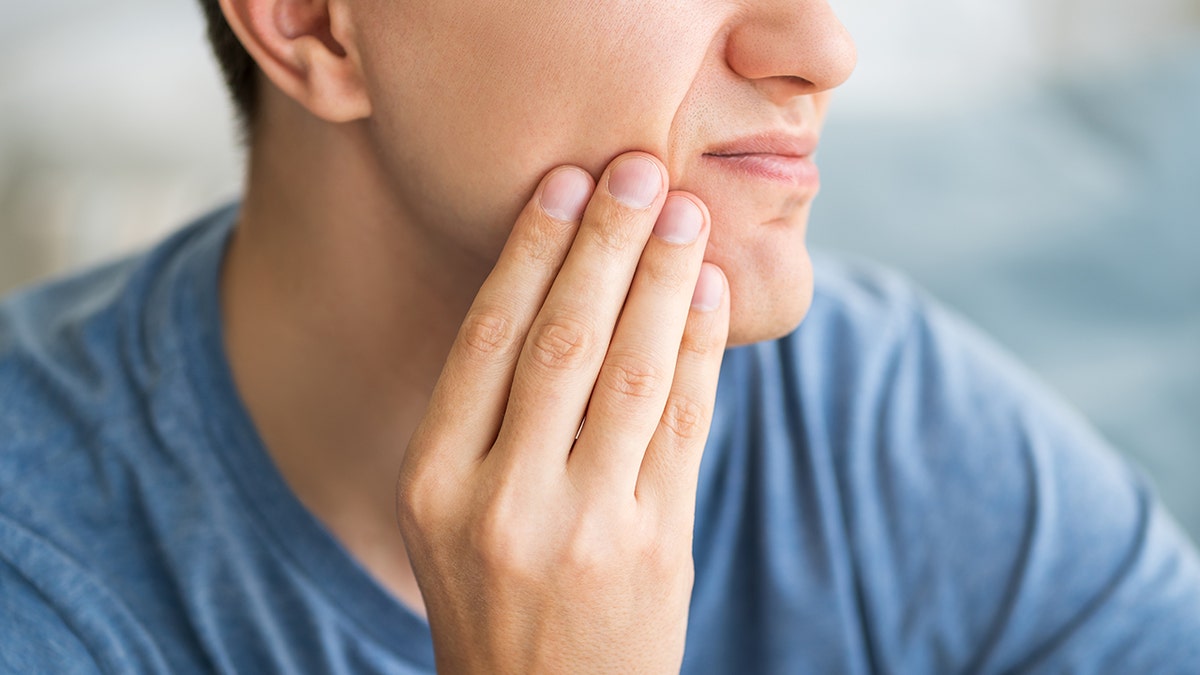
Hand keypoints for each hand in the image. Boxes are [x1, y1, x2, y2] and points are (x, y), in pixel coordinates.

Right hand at [396, 151, 729, 673]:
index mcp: (432, 483)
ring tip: (686, 214)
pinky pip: (685, 426)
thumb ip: (484, 419)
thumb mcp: (445, 514)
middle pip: (561, 341)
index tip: (566, 183)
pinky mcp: (656, 545)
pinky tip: (707, 293)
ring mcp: (583, 526)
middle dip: (606, 244)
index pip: (486, 340)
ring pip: (632, 373)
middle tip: (639, 169)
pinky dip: (700, 350)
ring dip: (664, 282)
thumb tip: (559, 290)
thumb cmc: (493, 595)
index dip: (531, 252)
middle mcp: (501, 500)